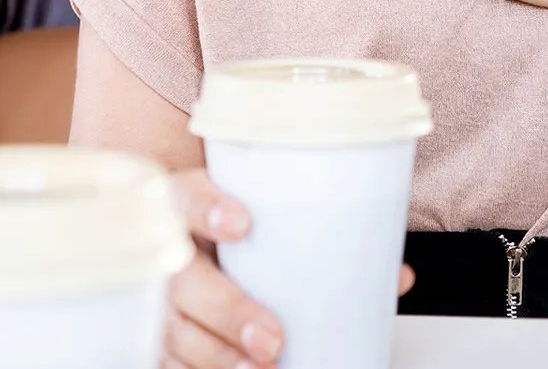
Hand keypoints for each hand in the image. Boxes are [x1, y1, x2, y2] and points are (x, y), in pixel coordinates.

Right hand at [162, 170, 415, 368]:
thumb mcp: (262, 216)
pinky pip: (163, 358)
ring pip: (174, 329)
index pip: (188, 196)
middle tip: (273, 337)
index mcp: (185, 202)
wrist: (173, 234)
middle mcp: (163, 248)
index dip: (208, 209)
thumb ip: (320, 237)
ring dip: (217, 354)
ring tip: (259, 367)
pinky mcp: (149, 330)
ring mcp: (150, 294)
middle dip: (228, 311)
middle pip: (183, 279)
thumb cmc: (224, 225)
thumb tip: (397, 276)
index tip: (242, 222)